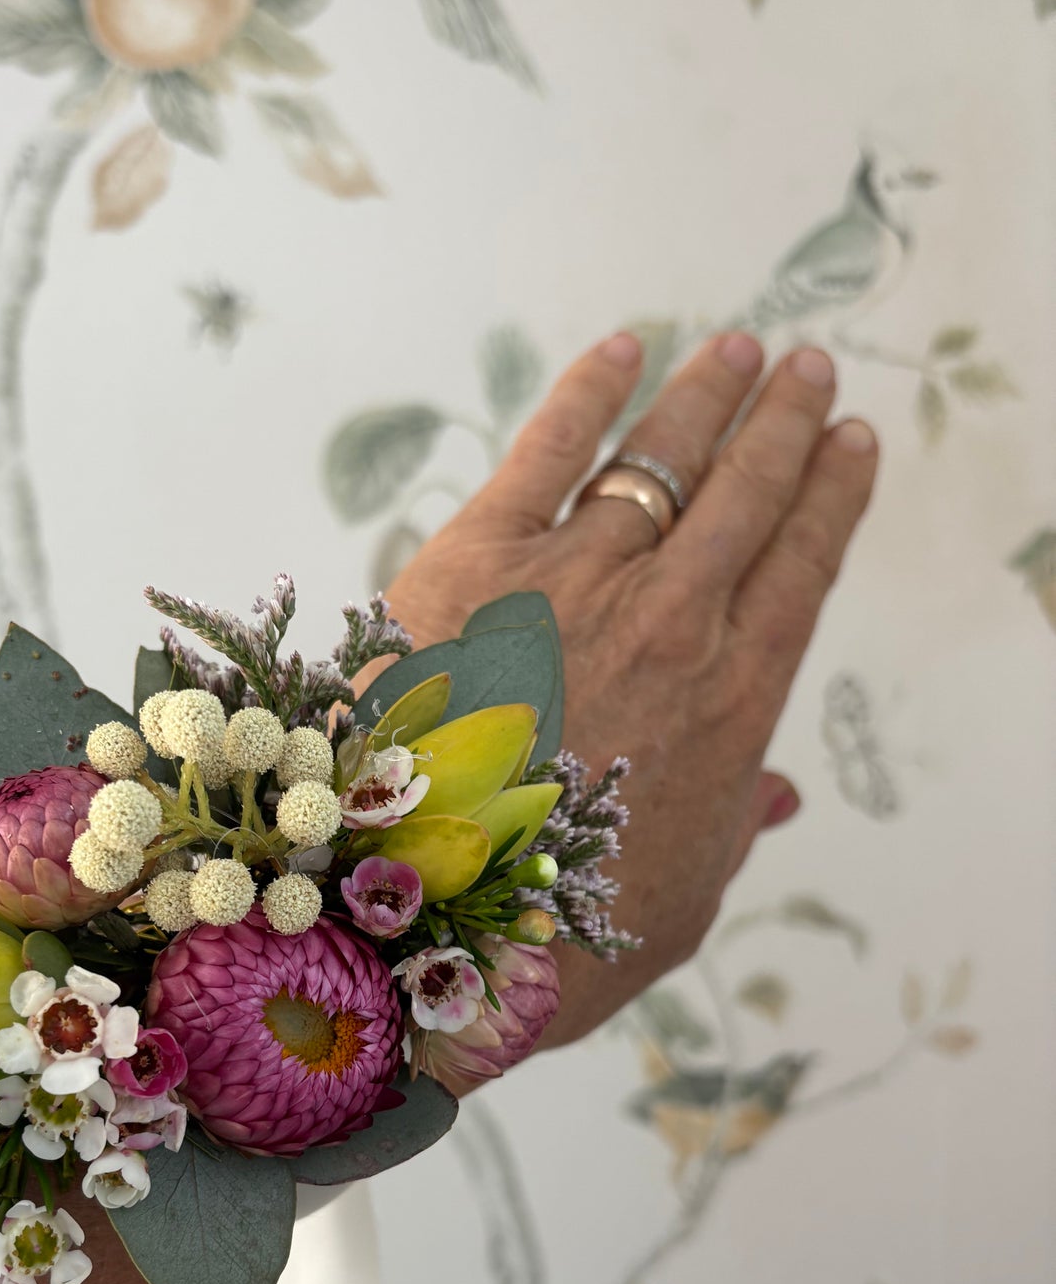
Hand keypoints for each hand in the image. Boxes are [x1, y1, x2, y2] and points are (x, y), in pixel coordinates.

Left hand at [383, 329, 879, 1046]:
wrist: (431, 927)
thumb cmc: (564, 934)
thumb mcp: (681, 898)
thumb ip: (731, 826)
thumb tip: (775, 796)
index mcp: (730, 701)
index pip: (801, 566)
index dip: (831, 494)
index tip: (852, 445)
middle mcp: (669, 623)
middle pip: (746, 494)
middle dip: (785, 421)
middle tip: (810, 370)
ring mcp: (572, 583)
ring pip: (661, 461)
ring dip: (708, 397)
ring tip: (741, 348)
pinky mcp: (473, 563)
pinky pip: (544, 452)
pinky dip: (586, 396)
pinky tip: (622, 349)